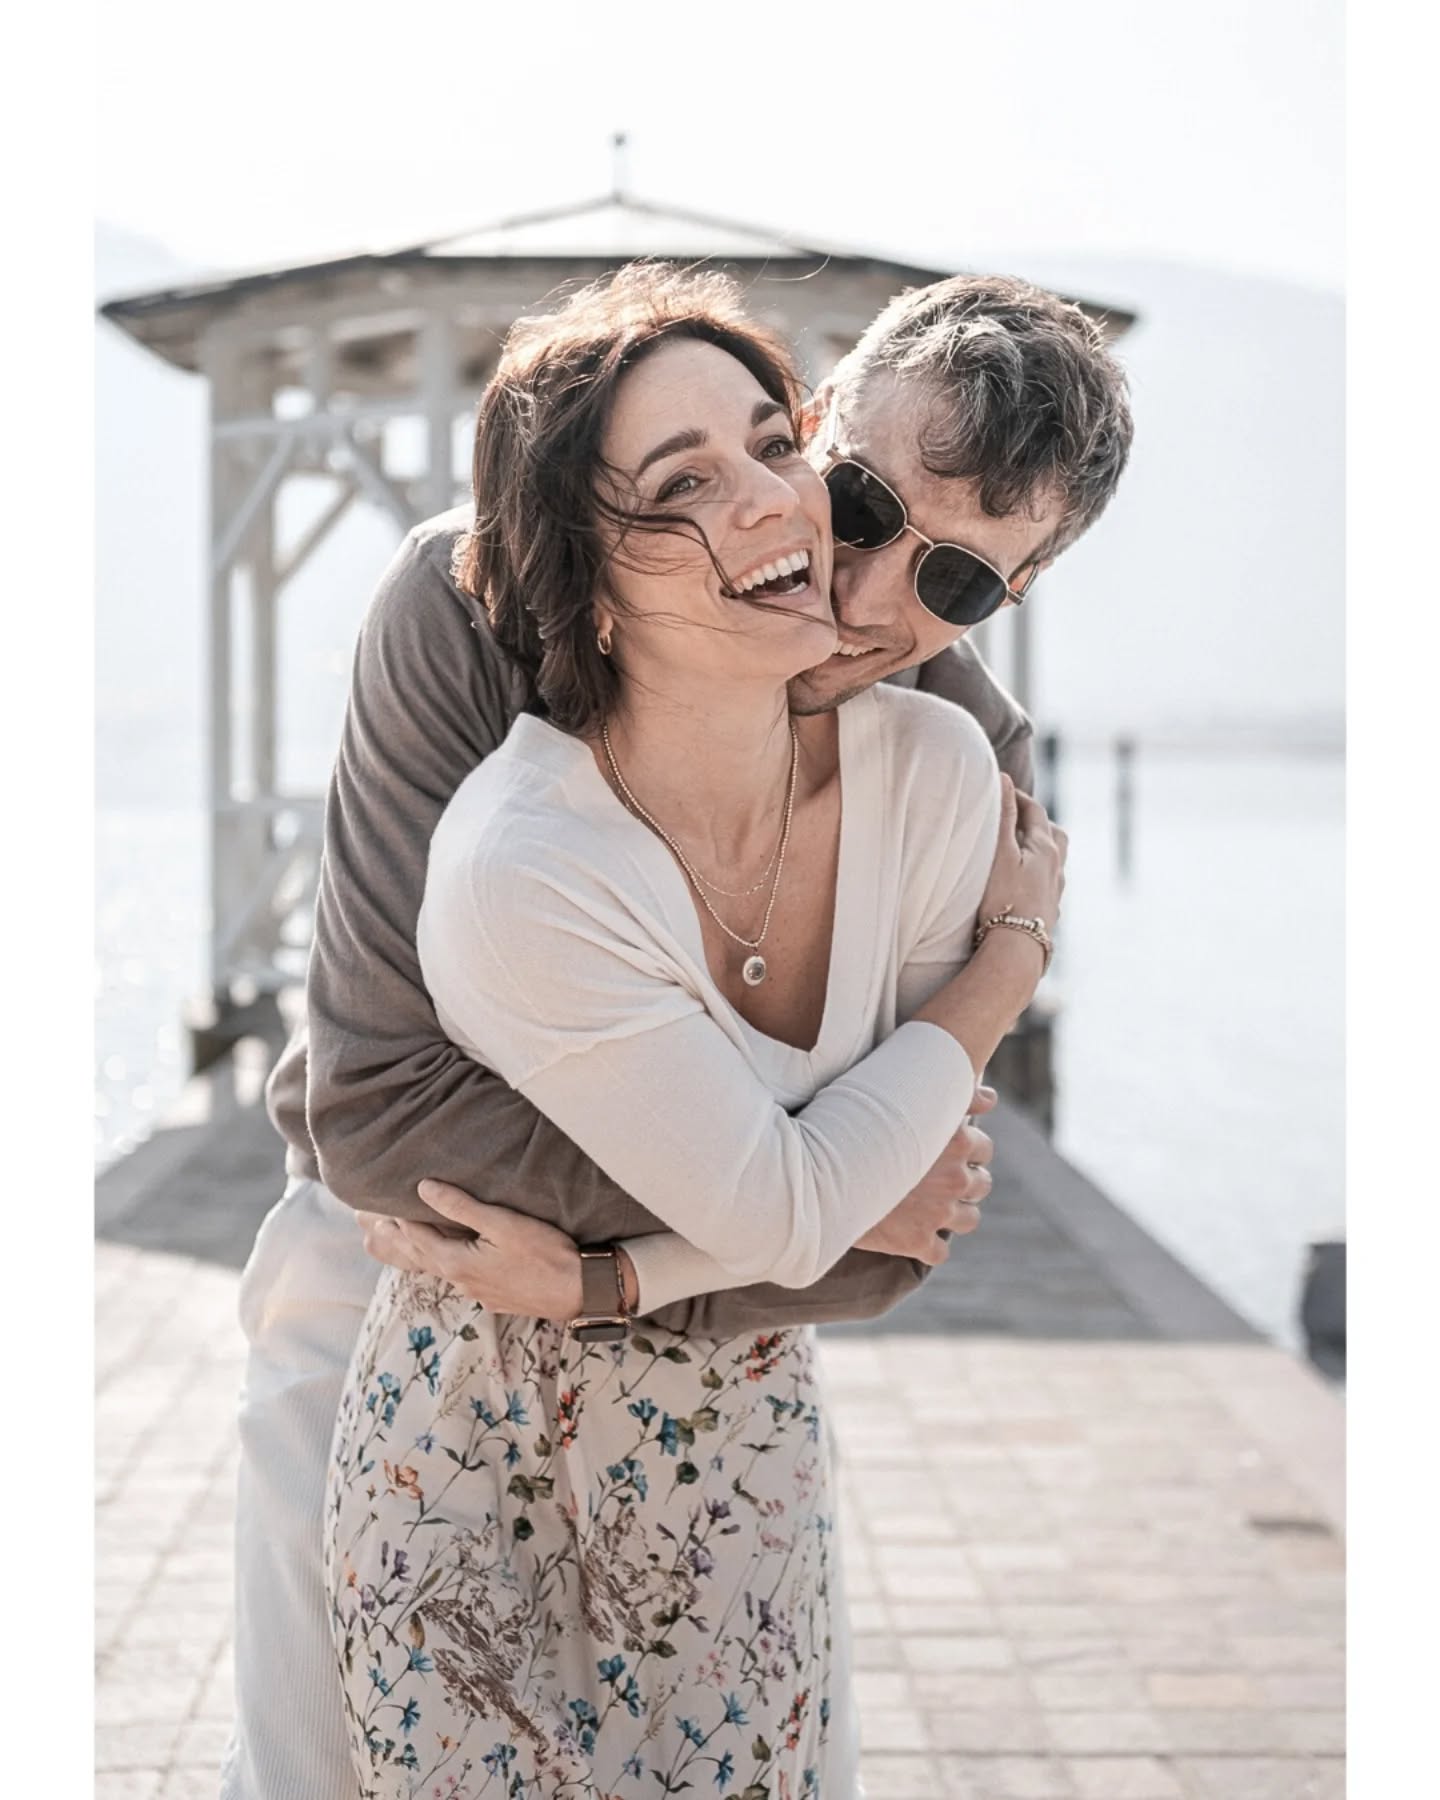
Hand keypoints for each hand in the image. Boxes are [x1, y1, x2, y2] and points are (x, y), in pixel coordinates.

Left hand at [356, 1180, 583, 1318]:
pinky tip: (443, 1262)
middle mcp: (460, 1281)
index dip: (395, 1218)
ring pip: (434, 1270)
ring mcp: (475, 1292)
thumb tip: (423, 1189)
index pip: (416, 1236)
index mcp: (457, 1263)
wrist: (580, 1290)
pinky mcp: (491, 1296)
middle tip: (367, 1225)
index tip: (376, 1202)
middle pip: (417, 1257)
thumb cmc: (547, 1253)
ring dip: (412, 1253)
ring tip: (393, 1242)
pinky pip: (454, 1277)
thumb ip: (462, 1207)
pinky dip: (437, 1264)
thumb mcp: (504, 1223)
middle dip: (392, 1239)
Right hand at [854, 1085, 997, 1265]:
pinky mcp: (918, 1241)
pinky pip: (940, 1252)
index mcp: (956, 1138)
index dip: (967, 1151)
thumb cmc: (860, 1123)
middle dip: (962, 1182)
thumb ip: (957, 1094)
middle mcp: (955, 1176)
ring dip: (953, 1214)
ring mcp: (939, 1212)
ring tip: (928, 1207)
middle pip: (982, 1184)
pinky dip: (927, 1246)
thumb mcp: (908, 1096)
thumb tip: (991, 1097)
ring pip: (969, 1219)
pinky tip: (911, 1235)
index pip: (984, 1148)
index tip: (945, 1152)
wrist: (820, 1170)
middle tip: (935, 1179)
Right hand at [979, 774, 1067, 932]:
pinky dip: (1039, 872)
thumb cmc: (1004, 900)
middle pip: (1054, 833)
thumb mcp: (1000, 853)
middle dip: (1036, 820)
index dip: (1018, 796)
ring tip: (1021, 848)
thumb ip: (1003, 816)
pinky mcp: (1049, 912)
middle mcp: (1057, 868)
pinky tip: (1025, 882)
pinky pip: (1050, 882)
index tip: (1001, 788)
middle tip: (1015, 816)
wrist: (1017, 950)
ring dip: (1040, 848)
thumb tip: (1006, 780)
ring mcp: (1056, 891)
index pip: (1035, 811)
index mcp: (1046, 849)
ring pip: (1055, 860)